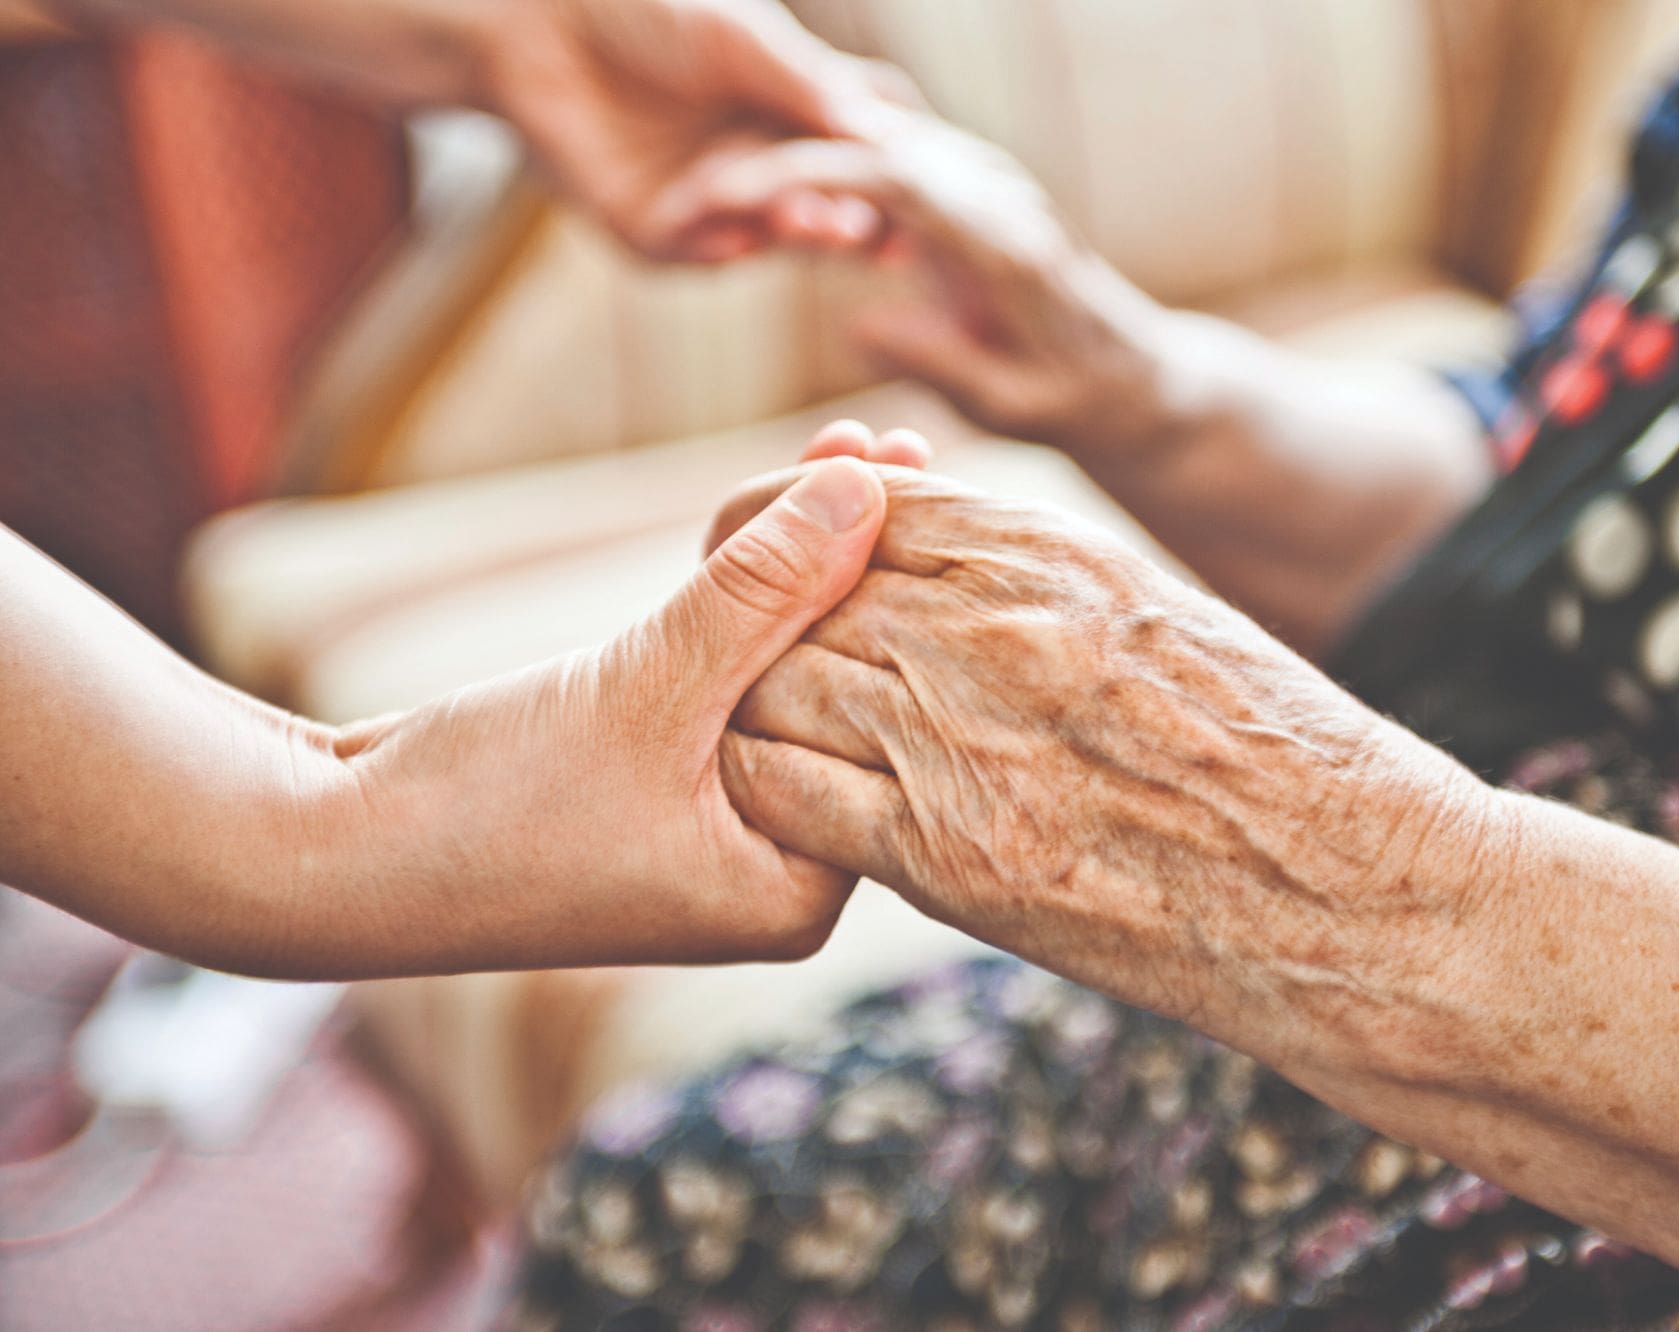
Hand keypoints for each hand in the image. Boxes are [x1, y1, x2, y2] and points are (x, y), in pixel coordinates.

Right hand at [299, 450, 893, 976]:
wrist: (326, 855)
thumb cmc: (488, 806)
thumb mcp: (648, 687)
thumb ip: (764, 591)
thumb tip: (871, 486)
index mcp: (796, 892)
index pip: (888, 728)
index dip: (906, 599)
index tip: (937, 485)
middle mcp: (771, 870)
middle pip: (846, 694)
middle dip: (864, 566)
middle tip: (904, 444)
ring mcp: (715, 828)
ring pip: (783, 672)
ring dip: (804, 563)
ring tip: (857, 443)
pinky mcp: (659, 783)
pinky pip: (725, 675)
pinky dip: (743, 597)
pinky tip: (782, 506)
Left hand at [475, 0, 916, 259]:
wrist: (536, 21)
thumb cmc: (647, 8)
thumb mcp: (744, 37)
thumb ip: (812, 86)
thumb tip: (891, 135)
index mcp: (792, 113)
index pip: (862, 156)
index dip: (894, 176)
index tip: (930, 191)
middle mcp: (760, 164)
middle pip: (825, 208)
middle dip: (853, 219)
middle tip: (877, 231)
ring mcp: (709, 204)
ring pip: (768, 237)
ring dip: (795, 234)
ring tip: (818, 223)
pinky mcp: (653, 233)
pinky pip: (695, 254)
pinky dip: (715, 243)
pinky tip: (733, 232)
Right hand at [650, 112, 1183, 455]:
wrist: (1132, 375)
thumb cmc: (1072, 401)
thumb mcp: (1011, 405)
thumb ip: (941, 360)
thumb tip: (858, 324)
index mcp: (1005, 241)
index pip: (896, 176)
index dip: (809, 175)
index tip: (734, 194)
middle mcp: (999, 193)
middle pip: (874, 141)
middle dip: (782, 157)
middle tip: (699, 191)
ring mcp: (988, 182)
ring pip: (878, 139)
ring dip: (798, 159)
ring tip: (718, 194)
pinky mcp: (971, 189)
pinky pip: (890, 161)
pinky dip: (829, 173)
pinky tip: (773, 200)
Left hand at [712, 466, 1498, 1063]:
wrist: (1346, 889)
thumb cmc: (1271, 751)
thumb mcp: (1157, 613)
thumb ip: (1034, 577)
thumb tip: (933, 551)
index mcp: (1052, 552)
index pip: (864, 504)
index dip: (796, 528)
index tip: (776, 560)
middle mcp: (992, 627)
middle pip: (801, 593)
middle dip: (762, 622)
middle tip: (753, 659)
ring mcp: (961, 739)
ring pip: (776, 689)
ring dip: (762, 710)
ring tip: (780, 735)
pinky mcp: (947, 857)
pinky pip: (788, 799)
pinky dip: (771, 796)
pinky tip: (800, 810)